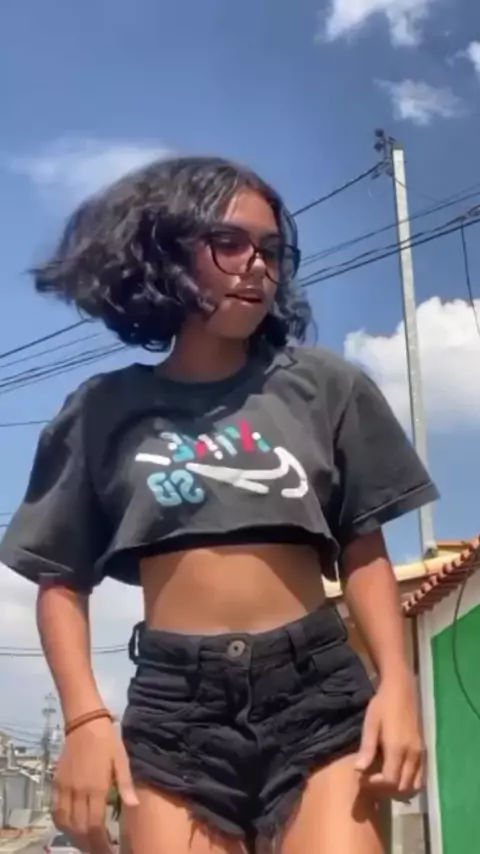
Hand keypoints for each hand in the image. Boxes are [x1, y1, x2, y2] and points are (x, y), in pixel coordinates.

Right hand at [52, 717, 137, 853]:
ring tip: (86, 843)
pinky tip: (70, 829)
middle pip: (79, 829)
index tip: (109, 851)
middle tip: (100, 851)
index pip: (95, 826)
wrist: (84, 722)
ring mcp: (64, 788)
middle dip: (89, 845)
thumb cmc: (107, 741)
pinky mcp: (56, 783)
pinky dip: (61, 824)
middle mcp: (78, 791)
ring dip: (75, 838)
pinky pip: (55, 811)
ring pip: (65, 823)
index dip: (100, 844)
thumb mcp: (121, 760)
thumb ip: (125, 785)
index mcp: (96, 787)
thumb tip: (134, 806)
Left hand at [355, 668, 424, 798]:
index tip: (363, 779)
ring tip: (383, 780)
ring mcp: (420, 754)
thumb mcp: (370, 724)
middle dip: (386, 790)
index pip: (390, 781)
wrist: (401, 690)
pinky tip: (396, 774)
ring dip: (399, 789)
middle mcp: (412, 755)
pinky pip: (420, 777)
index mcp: (397, 749)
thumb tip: (358, 770)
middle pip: (403, 787)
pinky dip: (409, 782)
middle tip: (371, 781)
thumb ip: (366, 749)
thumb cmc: (382, 705)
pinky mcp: (423, 751)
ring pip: (414, 785)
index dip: (376, 786)